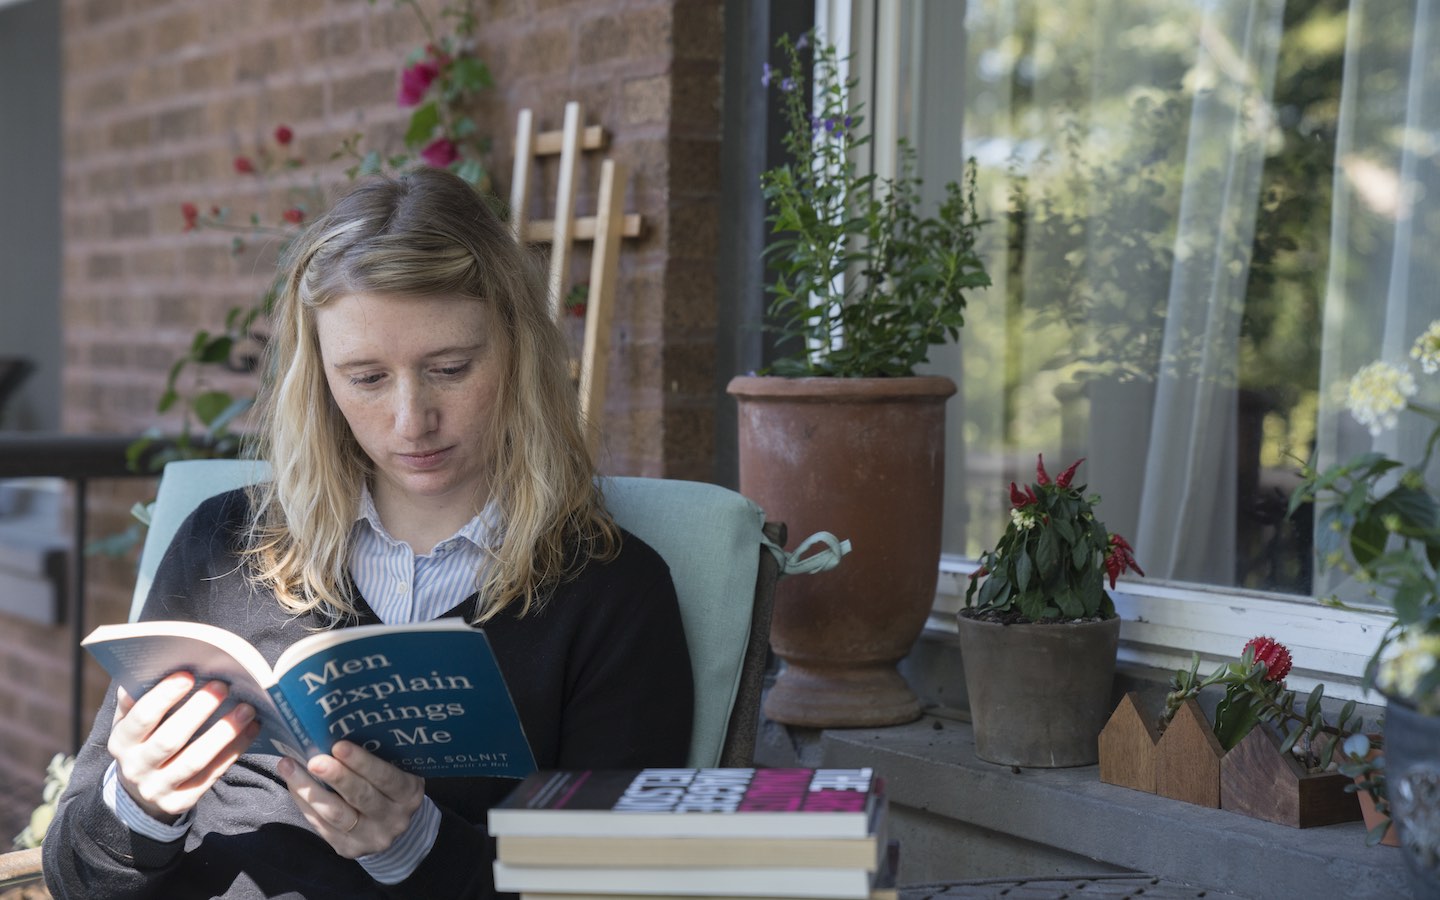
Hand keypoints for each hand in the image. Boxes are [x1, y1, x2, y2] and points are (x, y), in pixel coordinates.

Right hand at [108, 672, 259, 822]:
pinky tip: (251, 729)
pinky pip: (211, 776)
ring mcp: (157, 789)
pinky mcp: (180, 803)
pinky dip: (233, 751)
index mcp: (121, 742)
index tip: (189, 673)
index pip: (141, 717)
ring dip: (224, 733)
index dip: (164, 695)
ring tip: (247, 708)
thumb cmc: (144, 740)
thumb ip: (140, 698)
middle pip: (170, 740)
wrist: (139, 791)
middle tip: (224, 686)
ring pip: (195, 761)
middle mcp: (136, 768)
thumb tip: (152, 665)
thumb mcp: (132, 722)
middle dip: (198, 711)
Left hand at [278, 741, 424, 857]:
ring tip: (289, 767)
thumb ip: (379, 757)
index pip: (386, 777)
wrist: (392, 826)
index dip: (362, 762)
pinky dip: (304, 802)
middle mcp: (393, 819)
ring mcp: (370, 837)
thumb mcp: (398, 770)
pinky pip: (321, 825)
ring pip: (335, 814)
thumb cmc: (390, 786)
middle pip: (361, 797)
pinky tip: (292, 784)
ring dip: (309, 789)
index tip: (339, 745)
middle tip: (313, 759)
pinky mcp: (347, 848)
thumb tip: (339, 729)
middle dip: (335, 776)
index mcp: (408, 794)